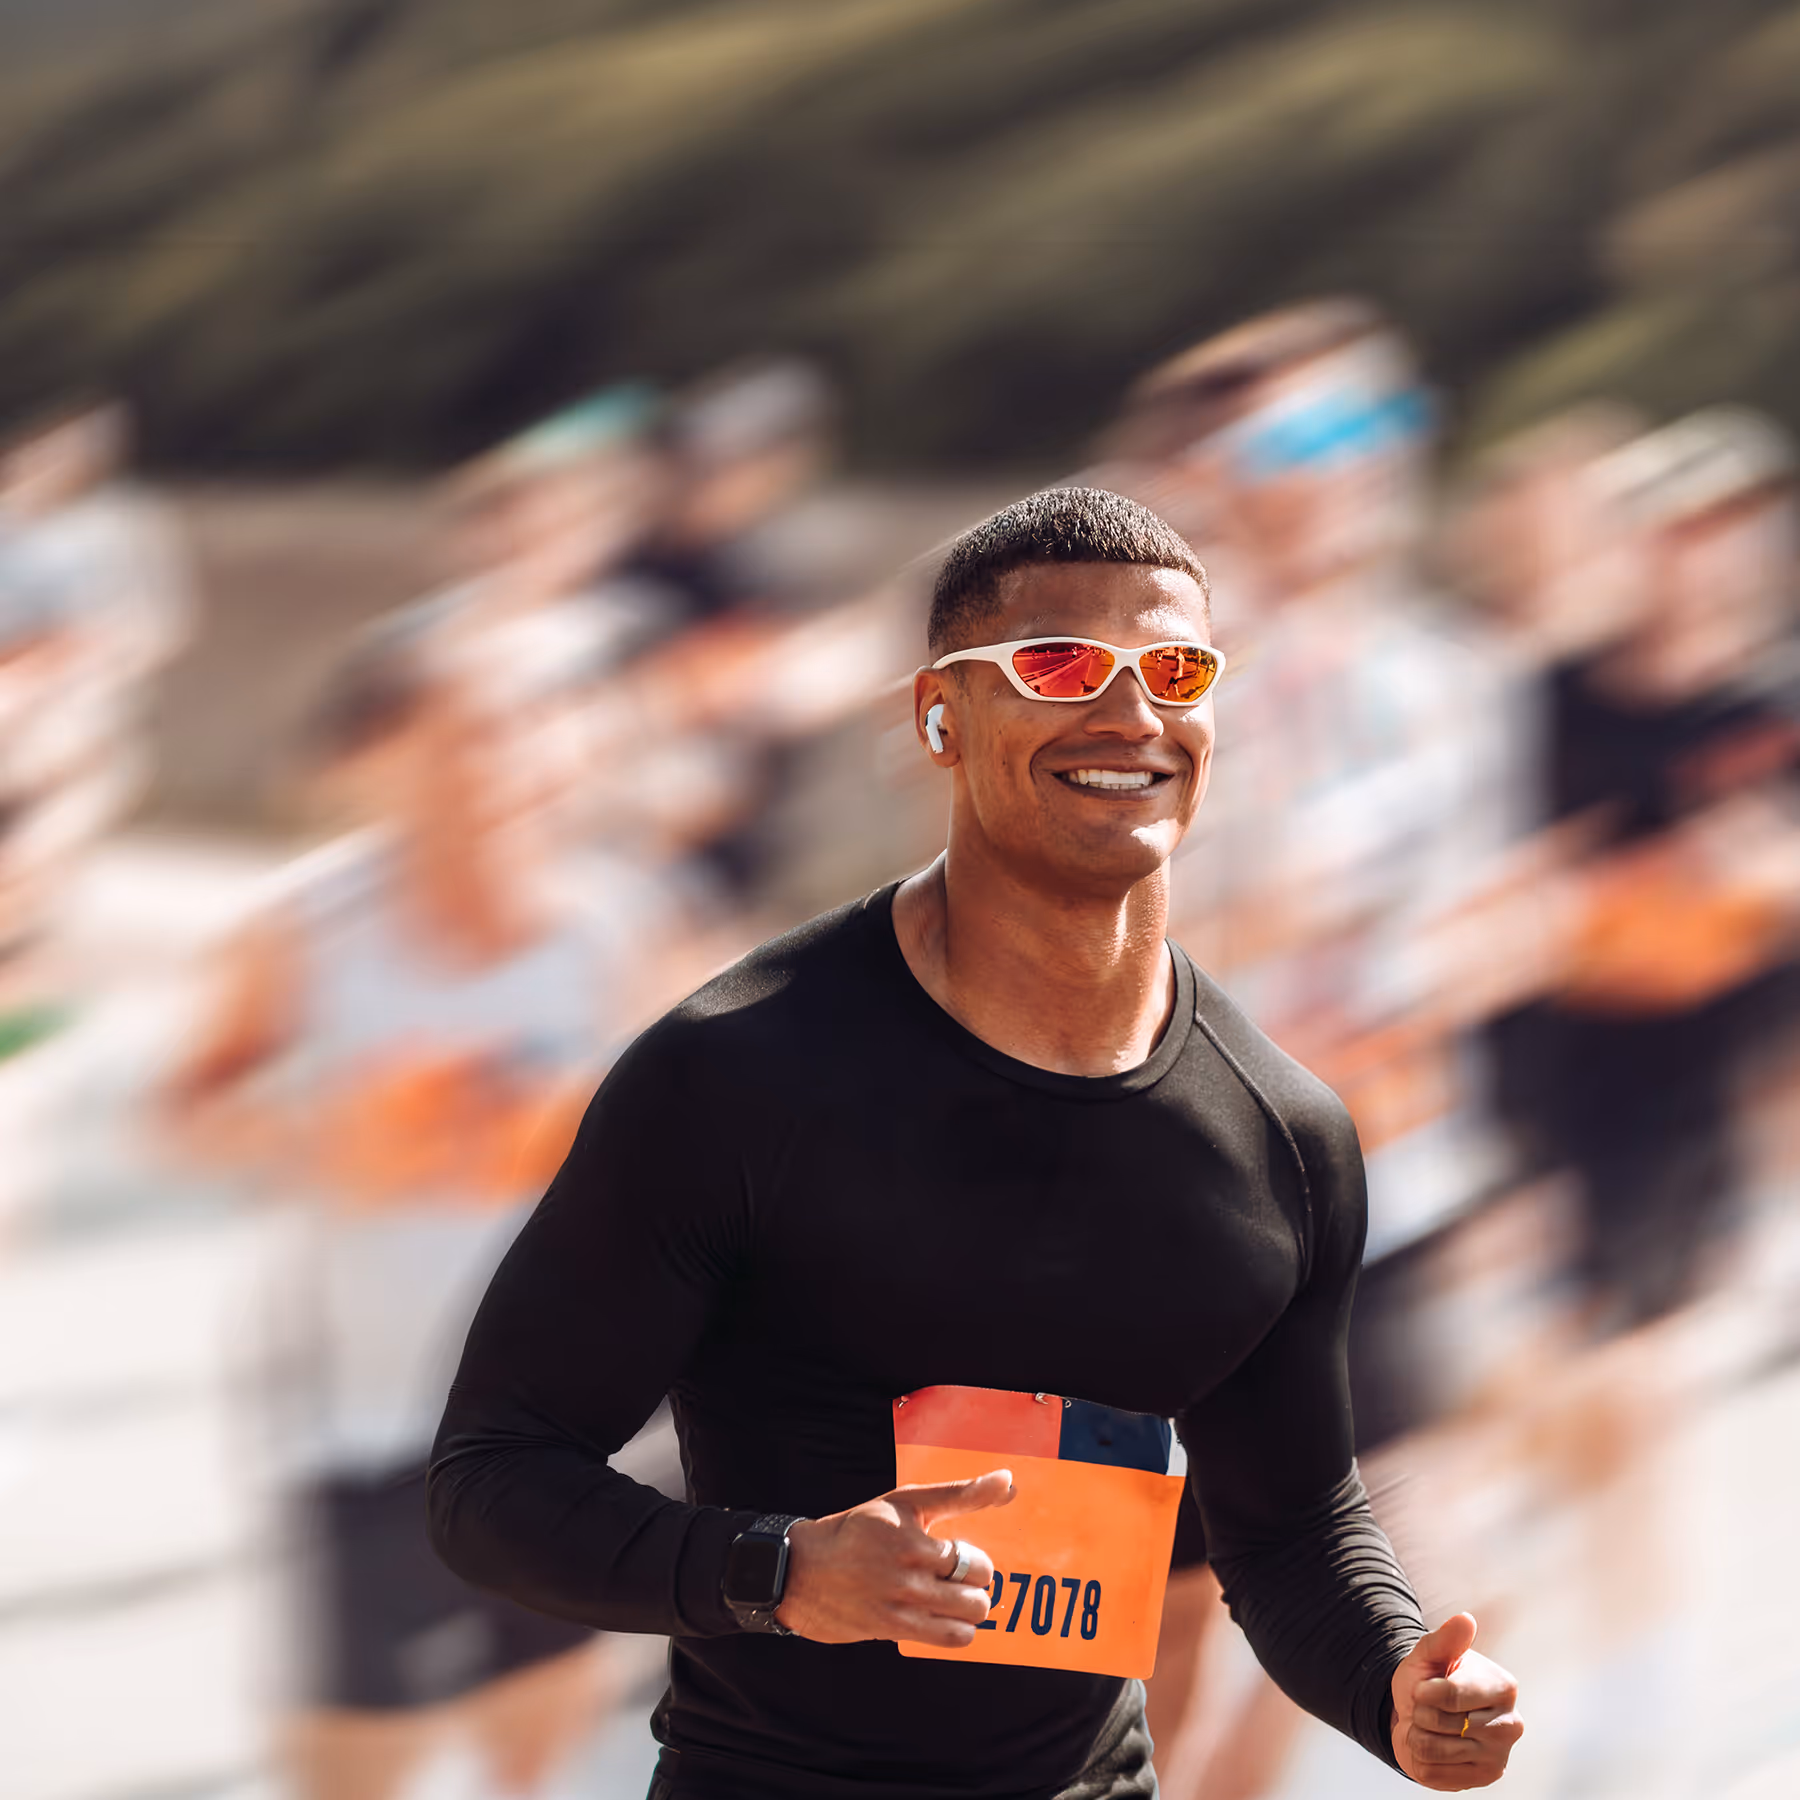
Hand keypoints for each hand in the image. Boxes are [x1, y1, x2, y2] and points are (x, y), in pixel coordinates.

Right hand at [776, 1469, 1013, 1646]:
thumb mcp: (905, 1503)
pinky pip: (950, 1639)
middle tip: (955, 1578)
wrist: (803, 1570)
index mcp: (912, 1536)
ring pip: (969, 1616)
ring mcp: (901, 1603)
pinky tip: (943, 1617)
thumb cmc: (860, 1530)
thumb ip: (959, 1494)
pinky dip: (958, 1630)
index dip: (974, 1560)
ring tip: (952, 1598)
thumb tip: (1007, 1479)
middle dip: (975, 1584)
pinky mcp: (893, 1629)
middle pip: (977, 1589)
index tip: (958, 1556)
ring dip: (969, 1609)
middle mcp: (907, 1571)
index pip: (974, 1560)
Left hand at [1390, 1613, 1522, 1789]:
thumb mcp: (1429, 1655)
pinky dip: (1420, 1759)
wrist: (1422, 1714)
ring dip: (1417, 1736)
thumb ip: (1446, 1639)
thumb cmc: (1429, 1679)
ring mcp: (1500, 1755)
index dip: (1423, 1691)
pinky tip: (1434, 1746)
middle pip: (1440, 1722)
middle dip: (1420, 1713)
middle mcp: (1511, 1724)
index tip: (1423, 1688)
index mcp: (1503, 1687)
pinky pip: (1432, 1773)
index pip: (1450, 1695)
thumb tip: (1465, 1619)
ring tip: (1428, 1727)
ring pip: (1432, 1750)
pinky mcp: (1484, 1778)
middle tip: (1427, 1709)